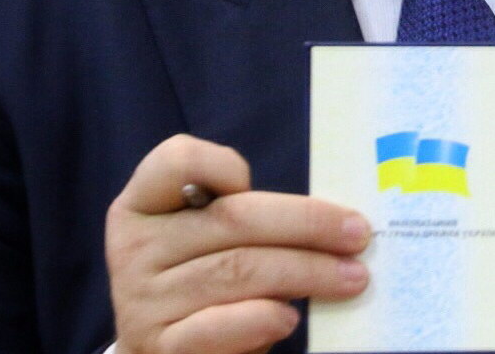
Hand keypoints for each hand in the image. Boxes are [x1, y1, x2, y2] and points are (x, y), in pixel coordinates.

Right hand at [105, 134, 371, 353]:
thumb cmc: (200, 281)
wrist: (163, 351)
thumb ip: (246, 217)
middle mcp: (135, 249)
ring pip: (239, 271)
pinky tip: (290, 317)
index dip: (221, 162)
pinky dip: (262, 317)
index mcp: (142, 206)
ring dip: (307, 272)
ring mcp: (144, 301)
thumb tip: (335, 217)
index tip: (253, 179)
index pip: (177, 160)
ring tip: (351, 277)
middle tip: (358, 234)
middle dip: (308, 223)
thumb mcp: (207, 238)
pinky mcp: (162, 347)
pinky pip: (220, 325)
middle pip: (233, 219)